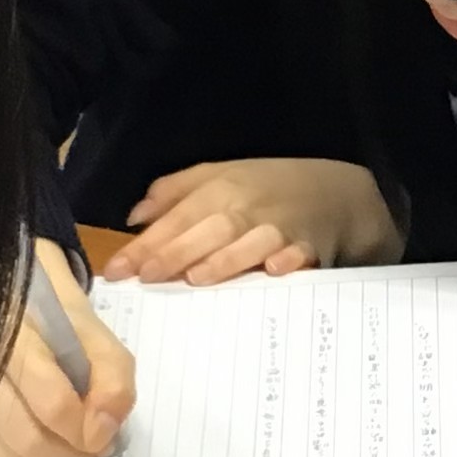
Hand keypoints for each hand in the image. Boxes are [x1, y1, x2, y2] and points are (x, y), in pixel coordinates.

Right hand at [0, 239, 138, 456]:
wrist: (11, 305)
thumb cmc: (58, 321)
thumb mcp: (98, 336)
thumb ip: (113, 380)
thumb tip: (102, 434)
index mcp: (16, 339)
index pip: (53, 404)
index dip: (87, 429)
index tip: (105, 430)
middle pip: (31, 440)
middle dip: (74, 454)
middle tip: (94, 445)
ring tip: (75, 448)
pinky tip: (49, 449)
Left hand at [105, 158, 404, 285]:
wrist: (338, 193)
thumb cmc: (268, 189)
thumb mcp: (220, 177)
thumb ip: (174, 193)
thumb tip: (134, 218)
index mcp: (221, 187)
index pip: (177, 215)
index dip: (147, 243)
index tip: (118, 270)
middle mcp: (248, 205)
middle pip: (209, 228)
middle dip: (176, 252)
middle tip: (148, 279)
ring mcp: (281, 225)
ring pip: (250, 241)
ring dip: (225, 259)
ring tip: (196, 279)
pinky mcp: (312, 244)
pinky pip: (299, 253)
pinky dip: (288, 260)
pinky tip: (273, 272)